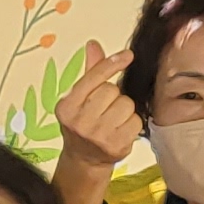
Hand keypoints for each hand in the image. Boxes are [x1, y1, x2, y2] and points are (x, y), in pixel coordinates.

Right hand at [53, 44, 140, 169]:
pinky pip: (136, 121)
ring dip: (124, 109)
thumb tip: (93, 44)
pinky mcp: (116, 146)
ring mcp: (98, 136)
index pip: (93, 78)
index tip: (128, 55)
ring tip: (113, 119)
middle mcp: (79, 121)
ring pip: (126, 105)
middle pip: (112, 90)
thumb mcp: (79, 98)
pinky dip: (132, 123)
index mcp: (67, 106)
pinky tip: (120, 130)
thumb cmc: (82, 122)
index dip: (111, 64)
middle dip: (114, 95)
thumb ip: (90, 71)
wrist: (83, 159)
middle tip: (105, 107)